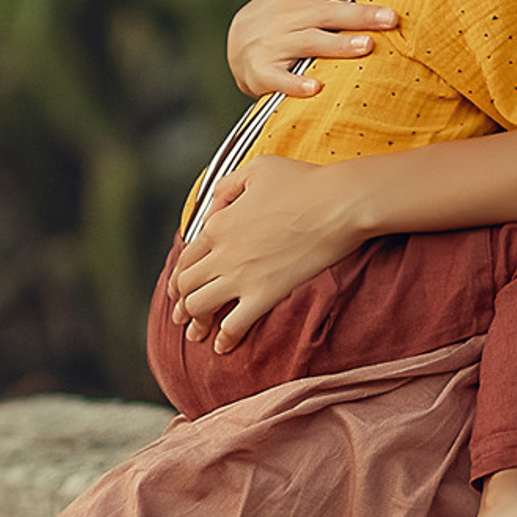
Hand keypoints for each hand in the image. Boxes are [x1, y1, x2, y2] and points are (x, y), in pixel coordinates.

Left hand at [169, 155, 365, 349]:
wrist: (339, 203)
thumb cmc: (304, 182)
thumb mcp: (257, 168)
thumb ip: (228, 186)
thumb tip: (213, 205)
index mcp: (217, 224)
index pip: (185, 258)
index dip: (177, 277)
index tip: (178, 290)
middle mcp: (222, 252)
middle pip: (186, 286)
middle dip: (181, 304)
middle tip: (182, 316)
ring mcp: (241, 275)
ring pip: (200, 307)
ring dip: (196, 322)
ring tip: (197, 334)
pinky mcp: (265, 294)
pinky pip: (234, 325)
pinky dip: (224, 339)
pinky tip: (223, 347)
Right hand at [226, 0, 413, 98]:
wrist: (237, 41)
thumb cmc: (289, 12)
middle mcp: (293, 12)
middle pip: (330, 10)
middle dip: (361, 13)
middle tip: (392, 17)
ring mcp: (276, 40)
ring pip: (309, 41)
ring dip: (337, 45)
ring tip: (366, 46)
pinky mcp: (263, 69)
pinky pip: (280, 77)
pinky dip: (295, 82)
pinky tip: (315, 87)